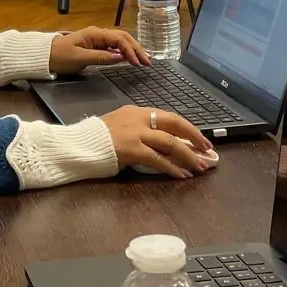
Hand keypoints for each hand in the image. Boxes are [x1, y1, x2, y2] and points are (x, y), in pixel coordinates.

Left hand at [50, 27, 149, 74]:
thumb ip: (100, 57)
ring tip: (144, 60)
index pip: (118, 39)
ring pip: (120, 42)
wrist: (44, 56)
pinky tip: (131, 59)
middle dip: (136, 49)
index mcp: (95, 34)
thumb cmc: (59, 56)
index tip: (137, 63)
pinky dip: (125, 53)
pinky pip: (114, 47)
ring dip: (132, 50)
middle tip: (148, 62)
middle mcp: (98, 34)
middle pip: (123, 38)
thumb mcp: (79, 58)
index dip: (130, 50)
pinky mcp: (96, 47)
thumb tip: (120, 57)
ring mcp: (97, 40)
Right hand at [99, 106, 214, 178]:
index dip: (188, 128)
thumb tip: (161, 144)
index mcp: (136, 111)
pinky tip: (182, 175)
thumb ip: (139, 131)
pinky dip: (172, 167)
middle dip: (195, 137)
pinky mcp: (131, 149)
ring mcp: (135, 133)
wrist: (77, 145)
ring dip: (188, 155)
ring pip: (170, 142)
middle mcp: (138, 118)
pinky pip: (158, 159)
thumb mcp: (119, 127)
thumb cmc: (96, 140)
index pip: (168, 117)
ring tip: (200, 166)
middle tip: (208, 150)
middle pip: (174, 124)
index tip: (200, 138)